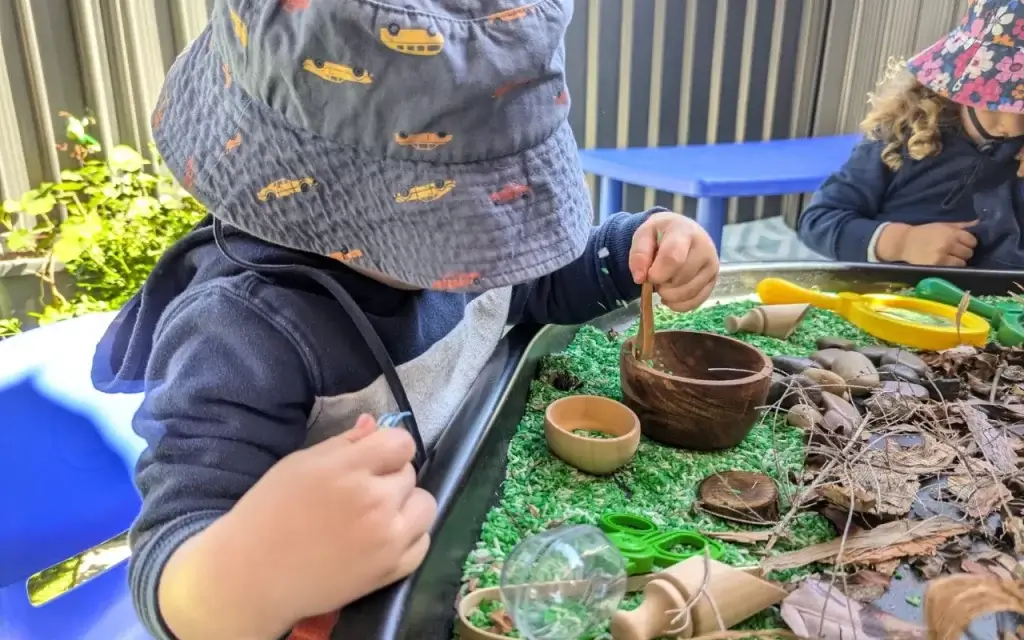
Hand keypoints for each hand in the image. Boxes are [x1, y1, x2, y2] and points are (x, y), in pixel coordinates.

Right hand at [159, 415, 435, 638]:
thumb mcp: (300, 465)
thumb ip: (344, 443)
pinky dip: (408, 537)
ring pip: (425, 505)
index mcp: (346, 469)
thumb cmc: (270, 512)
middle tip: (361, 491)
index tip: (373, 459)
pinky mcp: (391, 570)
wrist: (253, 575)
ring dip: (406, 505)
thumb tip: (375, 424)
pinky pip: (422, 541)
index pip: (402, 443)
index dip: (388, 448)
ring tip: (378, 514)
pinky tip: (383, 537)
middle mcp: (373, 501)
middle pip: (410, 473)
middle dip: (389, 477)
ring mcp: (386, 538)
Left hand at [628, 211, 718, 311]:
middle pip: (680, 278)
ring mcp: (712, 266)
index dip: (657, 273)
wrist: (682, 231)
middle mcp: (705, 248)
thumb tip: (640, 279)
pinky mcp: (713, 281)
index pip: (673, 258)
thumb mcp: (644, 234)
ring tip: (664, 283)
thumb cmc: (661, 234)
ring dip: (669, 295)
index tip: (648, 276)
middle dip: (662, 284)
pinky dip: (678, 305)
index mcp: (685, 232)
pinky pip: (696, 302)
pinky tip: (670, 296)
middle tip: (657, 275)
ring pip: (688, 293)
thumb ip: (639, 254)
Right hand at [876, 221, 976, 266]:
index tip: (962, 244)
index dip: (968, 243)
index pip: (972, 240)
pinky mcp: (936, 266)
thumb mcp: (941, 225)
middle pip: (968, 252)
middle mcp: (948, 244)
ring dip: (958, 261)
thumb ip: (960, 226)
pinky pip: (953, 269)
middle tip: (954, 252)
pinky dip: (951, 267)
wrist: (903, 243)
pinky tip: (944, 264)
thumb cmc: (923, 233)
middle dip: (963, 252)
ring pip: (962, 263)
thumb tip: (978, 223)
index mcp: (950, 233)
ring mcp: (942, 256)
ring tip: (949, 259)